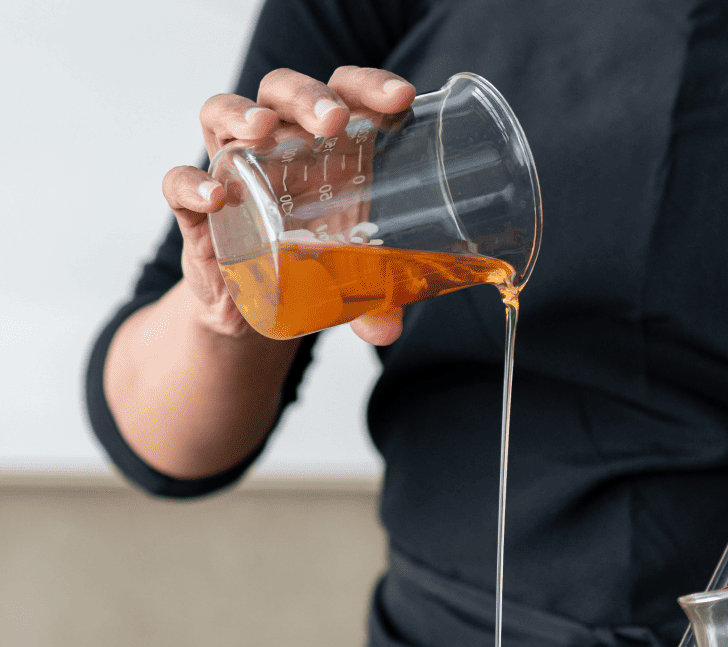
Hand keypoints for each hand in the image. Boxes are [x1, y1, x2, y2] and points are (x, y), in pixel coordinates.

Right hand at [161, 66, 415, 343]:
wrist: (256, 307)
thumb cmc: (313, 264)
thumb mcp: (353, 280)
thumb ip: (375, 302)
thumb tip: (387, 332)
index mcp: (326, 147)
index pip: (344, 93)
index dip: (370, 86)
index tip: (402, 99)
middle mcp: (276, 146)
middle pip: (282, 92)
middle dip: (308, 96)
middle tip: (335, 120)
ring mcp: (232, 170)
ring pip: (222, 114)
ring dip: (242, 112)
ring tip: (263, 128)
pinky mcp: (198, 210)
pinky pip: (179, 182)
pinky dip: (192, 182)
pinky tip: (216, 195)